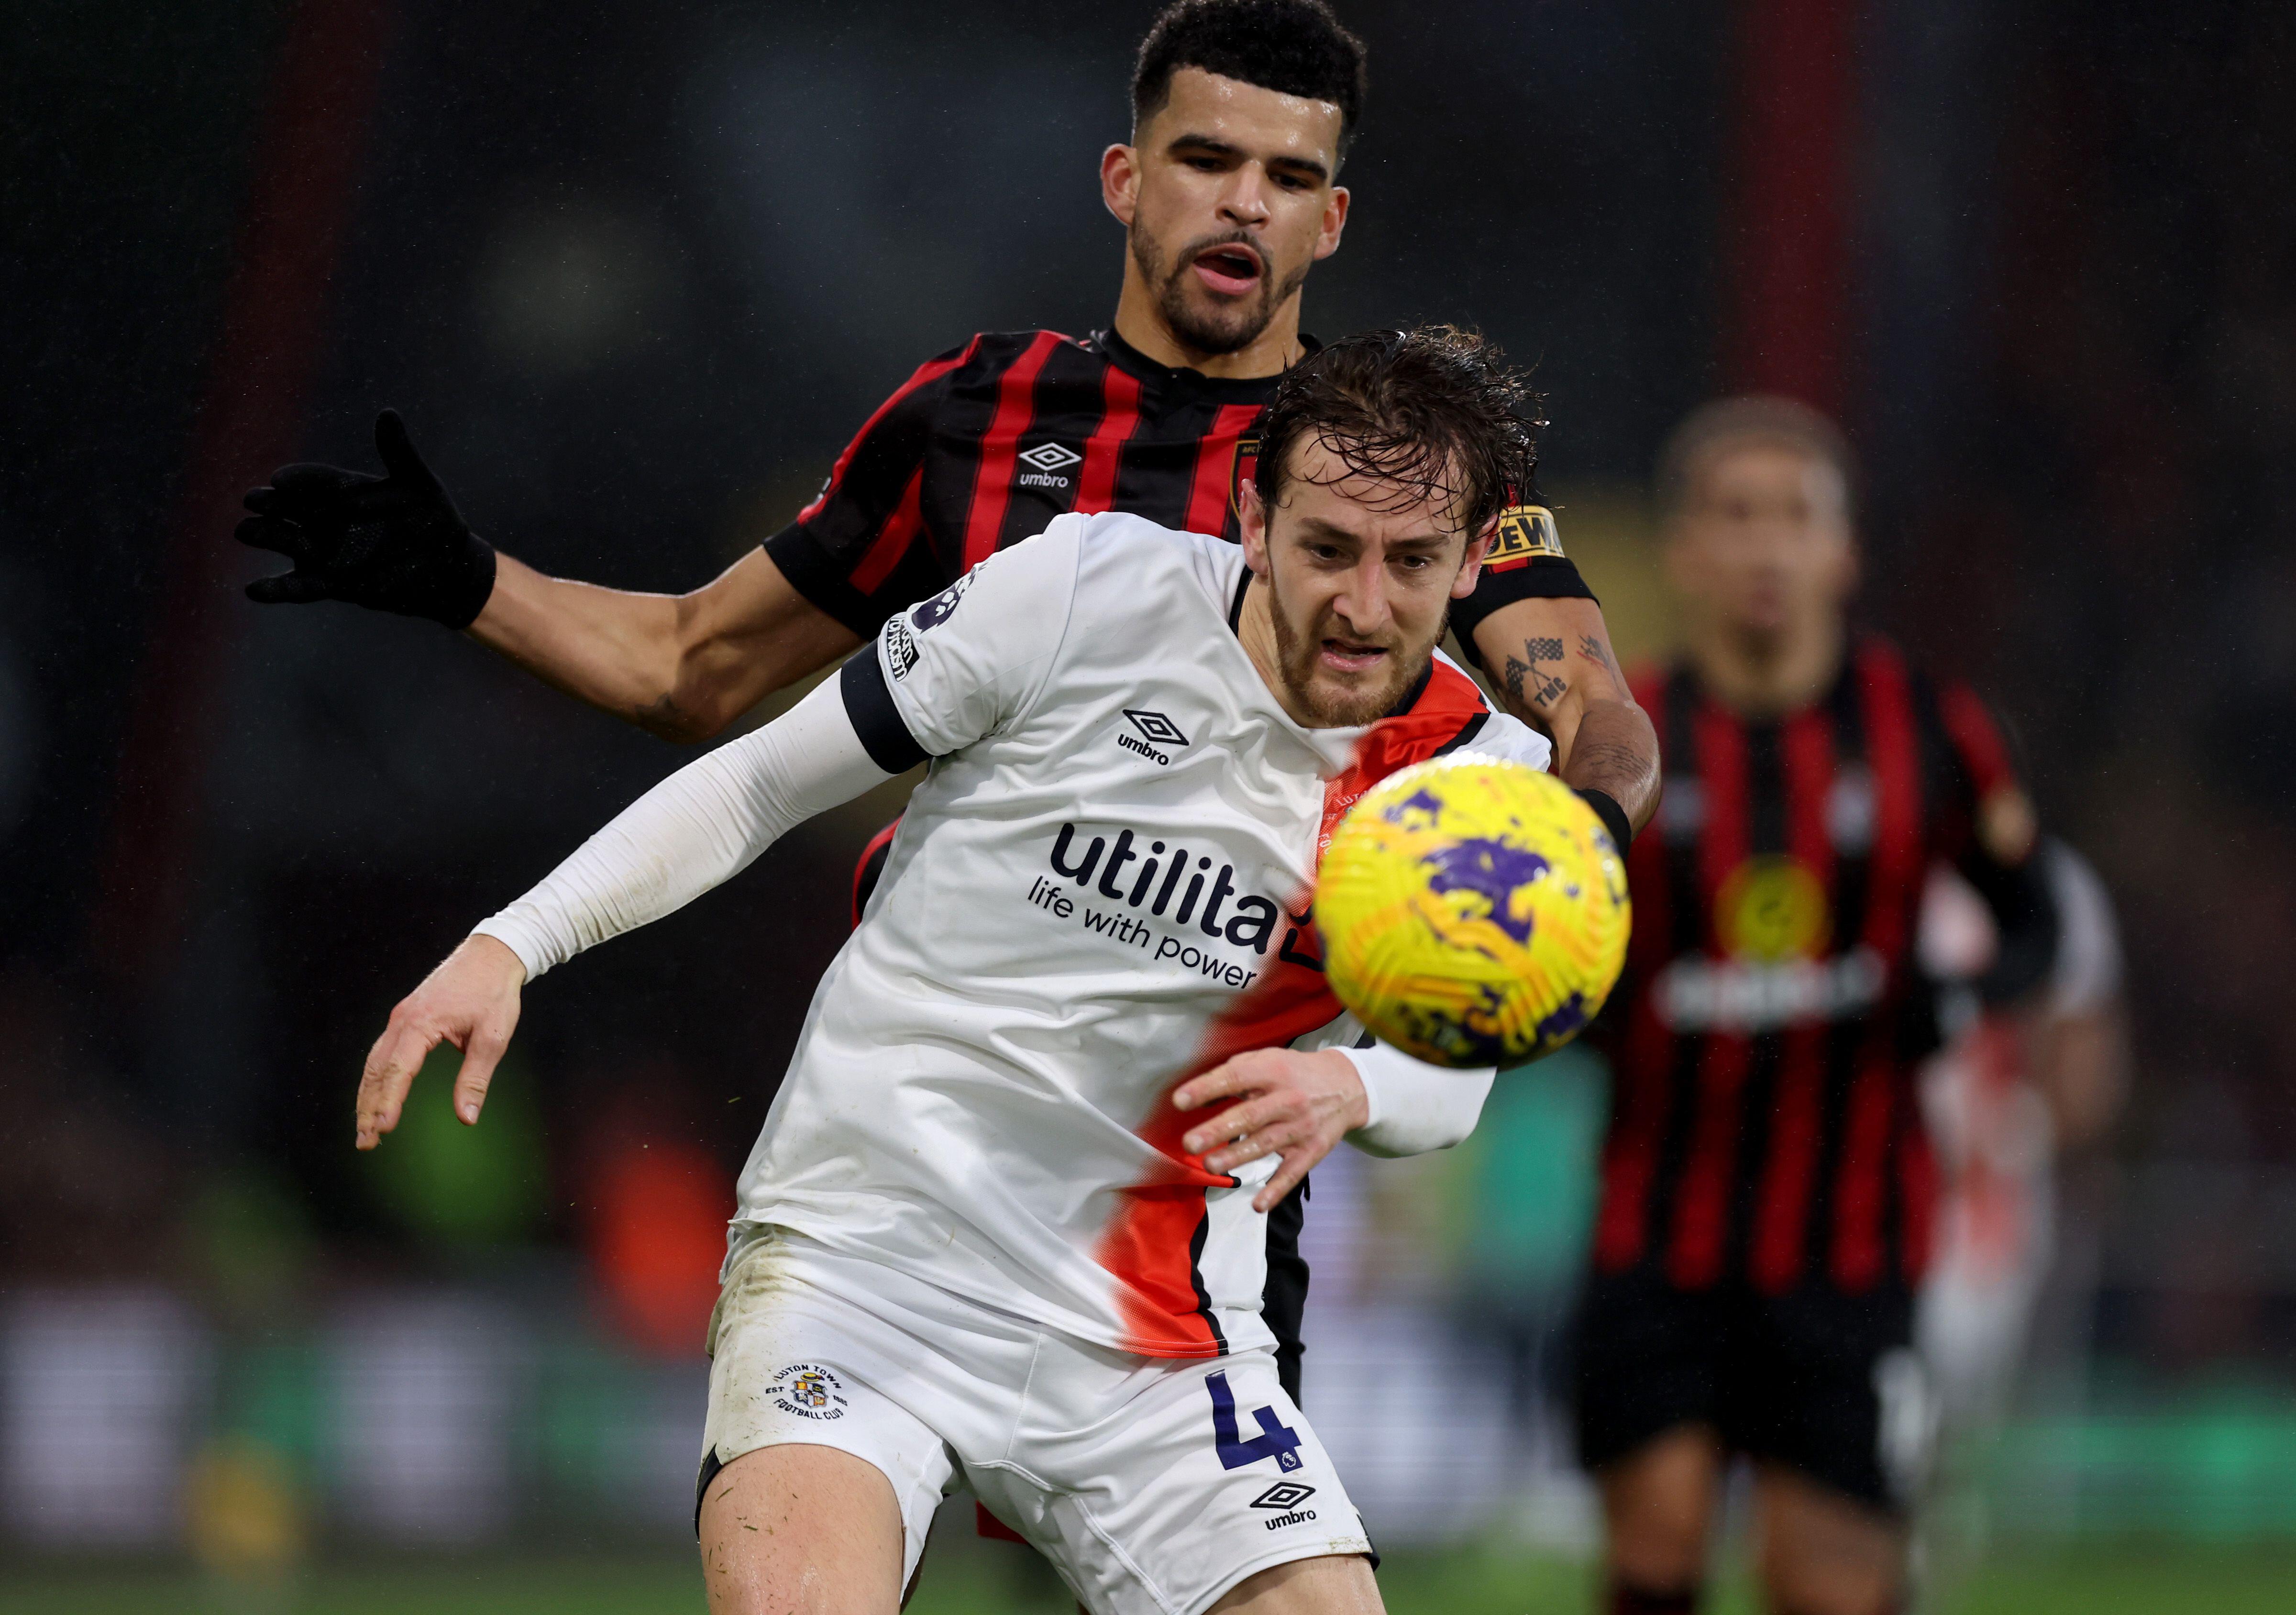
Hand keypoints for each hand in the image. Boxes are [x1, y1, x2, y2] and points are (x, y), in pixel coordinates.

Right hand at [238, 410, 496, 626]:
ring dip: (265, 536)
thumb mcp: (419, 484)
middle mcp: (325, 517)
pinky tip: (253, 590)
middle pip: (286, 507)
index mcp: (343, 490)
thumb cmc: (434, 519)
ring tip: (245, 531)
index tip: (279, 480)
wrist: (447, 567)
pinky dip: (276, 589)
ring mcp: (324, 550)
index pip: (311, 479)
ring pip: (283, 541)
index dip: (295, 479)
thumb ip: (399, 453)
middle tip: (254, 500)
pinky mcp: (330, 582)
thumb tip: (387, 412)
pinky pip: (298, 586)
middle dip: (268, 503)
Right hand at [356, 935, 526, 1149]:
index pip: (398, 1071)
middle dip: (368, 1108)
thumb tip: (467, 1117)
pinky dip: (375, 1078)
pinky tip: (375, 1097)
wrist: (491, 954)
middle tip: (365, 1142)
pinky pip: (381, 1052)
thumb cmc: (494, 993)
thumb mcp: (493, 1038)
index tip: (383, 1129)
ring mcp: (400, 1017)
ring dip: (367, 1096)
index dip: (388, 1102)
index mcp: (421, 1024)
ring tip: (365, 1128)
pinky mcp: (404, 1017)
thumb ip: (476, 1078)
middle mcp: (402, 1020)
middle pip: (376, 1070)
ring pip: (374, 1062)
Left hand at [1173, 1048, 1369, 1211]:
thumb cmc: (1293, 1072)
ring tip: (1210, 1166)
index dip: (1207, 1088)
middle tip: (1190, 1142)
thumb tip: (1198, 1097)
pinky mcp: (1311, 1151)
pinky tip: (1257, 1204)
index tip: (1179, 1101)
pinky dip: (1275, 1190)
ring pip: (1266, 1144)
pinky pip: (1292, 1174)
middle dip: (1218, 1130)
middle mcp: (1288, 1100)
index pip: (1237, 1077)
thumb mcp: (1267, 1060)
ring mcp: (1301, 1128)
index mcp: (1273, 1071)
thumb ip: (1234, 1073)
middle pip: (1250, 1116)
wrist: (1346, 1086)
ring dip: (1238, 1157)